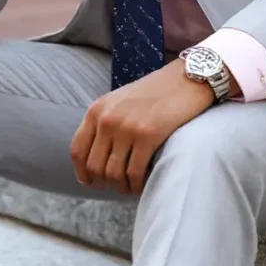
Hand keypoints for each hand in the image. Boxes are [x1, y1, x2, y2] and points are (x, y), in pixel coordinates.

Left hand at [70, 60, 214, 194]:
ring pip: (113, 173)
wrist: (187, 78)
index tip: (90, 182)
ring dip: (121, 187)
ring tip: (130, 187)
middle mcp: (107, 119)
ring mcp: (126, 128)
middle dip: (103, 183)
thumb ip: (105, 122)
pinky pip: (135, 173)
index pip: (78, 150)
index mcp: (97, 110)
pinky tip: (142, 184)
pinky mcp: (147, 136)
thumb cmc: (156, 92)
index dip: (82, 172)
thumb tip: (96, 156)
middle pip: (94, 166)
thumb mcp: (120, 101)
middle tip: (116, 186)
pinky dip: (137, 184)